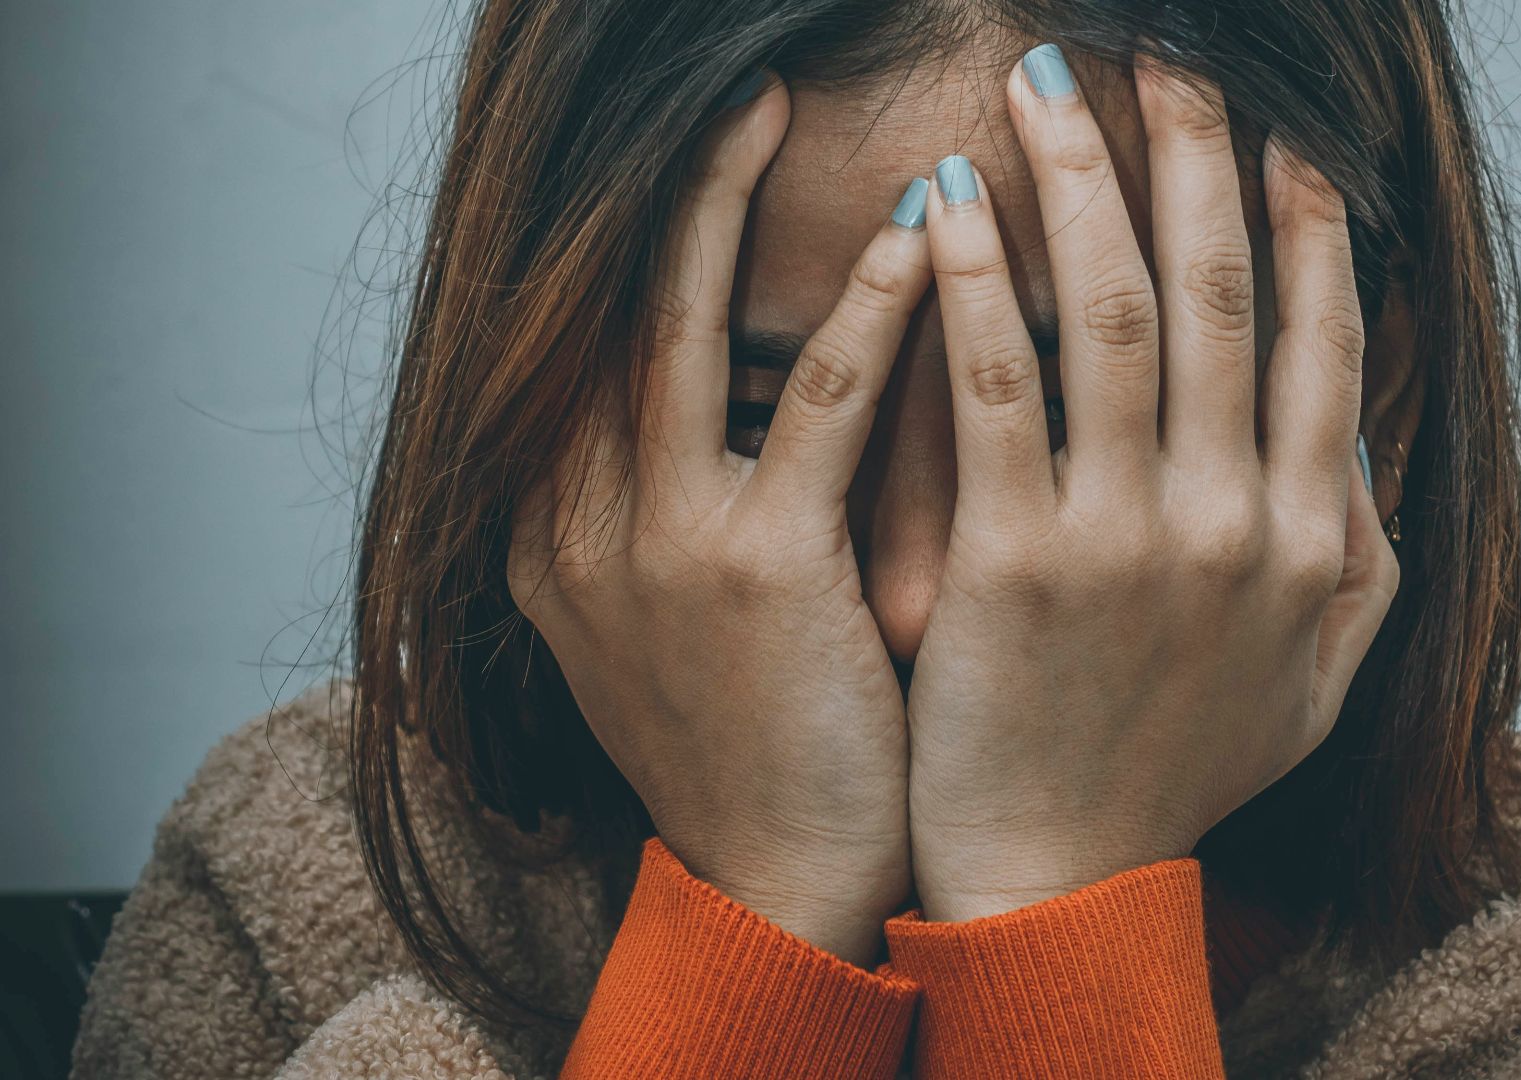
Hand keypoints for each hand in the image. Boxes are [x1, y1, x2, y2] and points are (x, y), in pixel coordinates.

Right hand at [506, 73, 931, 964]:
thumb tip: (734, 393)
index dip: (632, 239)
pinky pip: (817, 404)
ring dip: (728, 203)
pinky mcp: (753, 570)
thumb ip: (665, 502)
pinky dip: (867, 310)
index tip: (693, 157)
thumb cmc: (752, 738)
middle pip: (607, 307)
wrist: (776, 879)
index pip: (578, 344)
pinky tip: (919, 237)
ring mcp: (652, 542)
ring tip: (779, 104)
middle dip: (667, 188)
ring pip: (680, 326)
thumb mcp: (668, 614)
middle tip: (734, 92)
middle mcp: (574, 521)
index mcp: (550, 529)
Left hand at [904, 48, 1399, 920]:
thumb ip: (1359, 557)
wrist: (1060, 878)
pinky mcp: (1015, 560)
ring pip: (1112, 310)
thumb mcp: (1314, 681)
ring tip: (1047, 82)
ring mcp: (1128, 537)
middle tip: (1166, 55)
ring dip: (1083, 178)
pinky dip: (973, 281)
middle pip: (1219, 292)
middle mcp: (1235, 520)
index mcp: (1311, 537)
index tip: (1284, 134)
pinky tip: (947, 199)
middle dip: (1195, 153)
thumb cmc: (1176, 773)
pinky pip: (996, 386)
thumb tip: (1361, 439)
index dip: (1306, 222)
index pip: (1320, 340)